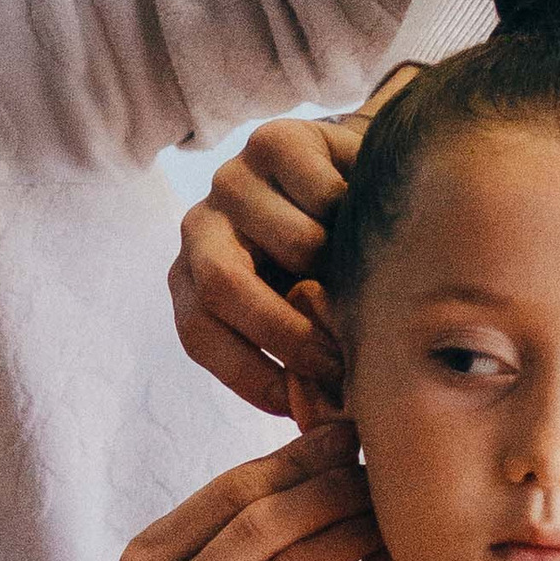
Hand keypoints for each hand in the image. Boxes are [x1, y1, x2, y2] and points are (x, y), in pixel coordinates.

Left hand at [167, 62, 416, 408]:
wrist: (366, 186)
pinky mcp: (276, 139)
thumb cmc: (335, 270)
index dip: (246, 375)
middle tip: (337, 360)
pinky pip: (321, 193)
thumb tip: (319, 421)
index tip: (296, 405)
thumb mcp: (306, 318)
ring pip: (290, 241)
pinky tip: (366, 221)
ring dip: (335, 267)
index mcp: (194, 278)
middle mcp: (201, 226)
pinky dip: (352, 215)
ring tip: (365, 277)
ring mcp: (233, 179)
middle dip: (285, 332)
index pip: (198, 334)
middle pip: (222, 286)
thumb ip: (298, 358)